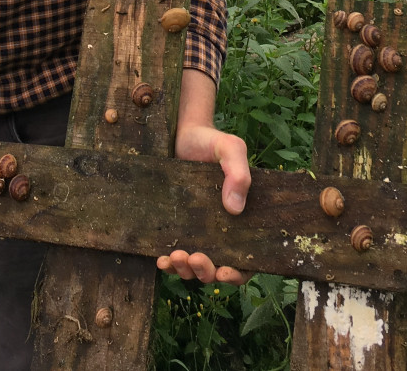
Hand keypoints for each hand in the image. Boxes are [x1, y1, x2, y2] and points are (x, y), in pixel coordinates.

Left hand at [156, 70, 252, 284]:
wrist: (181, 133)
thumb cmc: (212, 141)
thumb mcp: (231, 150)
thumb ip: (238, 174)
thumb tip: (235, 208)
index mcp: (241, 219)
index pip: (245, 259)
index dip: (237, 273)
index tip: (224, 271)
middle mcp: (220, 231)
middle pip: (217, 269)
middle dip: (205, 271)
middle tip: (195, 258)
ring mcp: (197, 231)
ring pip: (194, 267)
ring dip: (185, 270)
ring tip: (175, 257)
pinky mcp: (176, 226)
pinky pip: (174, 255)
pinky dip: (169, 263)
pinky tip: (161, 259)